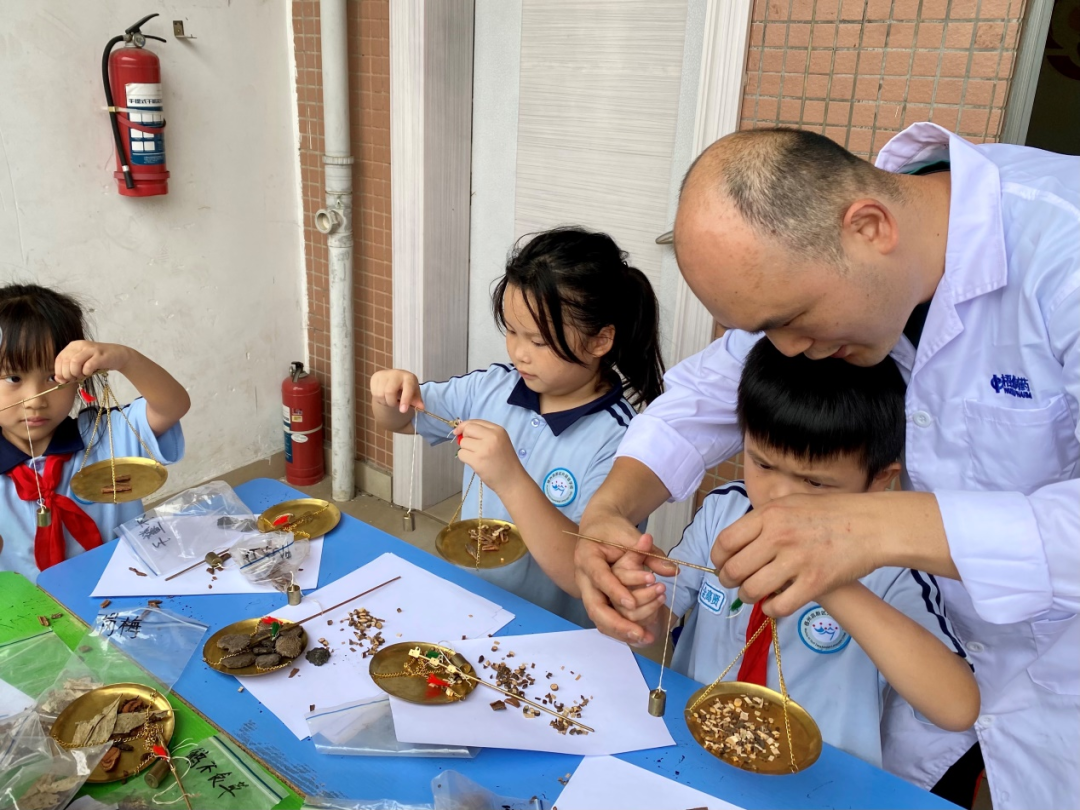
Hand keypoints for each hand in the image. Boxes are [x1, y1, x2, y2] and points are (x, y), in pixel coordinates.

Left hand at [53, 341, 133, 383]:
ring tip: (82, 376)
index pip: (59, 359)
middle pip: (65, 362)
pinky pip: (88, 366)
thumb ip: (68, 370)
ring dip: (76, 373)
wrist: (118, 355)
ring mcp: (91, 349)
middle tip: (75, 379)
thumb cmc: (98, 361)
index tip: (65, 380)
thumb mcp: (81, 364)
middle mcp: (80, 345)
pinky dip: (86, 373)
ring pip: (74, 363)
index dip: (59, 372)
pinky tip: (89, 373)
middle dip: (68, 374)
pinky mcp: (100, 356)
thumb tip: (57, 379)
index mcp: (73, 346)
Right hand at [370, 369, 422, 413]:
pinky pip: (374, 393)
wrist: (395, 379)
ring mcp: (384, 374)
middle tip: (395, 404)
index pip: (407, 388)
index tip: (403, 411)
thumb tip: (421, 407)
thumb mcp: (414, 394)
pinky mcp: (375, 377)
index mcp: (409, 378)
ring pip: (380, 394)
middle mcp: (396, 373)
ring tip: (390, 399)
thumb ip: (417, 401)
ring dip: (384, 402)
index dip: (405, 400)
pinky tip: (384, 396)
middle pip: (389, 392)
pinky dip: (379, 399)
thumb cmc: (406, 388)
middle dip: (391, 402)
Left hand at [453, 420, 523, 492]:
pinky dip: (465, 458)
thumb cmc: (505, 461)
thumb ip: (484, 433)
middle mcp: (491, 437)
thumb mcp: (500, 441)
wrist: (512, 480)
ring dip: (466, 449)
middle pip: (467, 430)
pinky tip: (475, 462)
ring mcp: (484, 448)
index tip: (459, 432)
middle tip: (472, 447)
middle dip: (465, 437)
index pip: (475, 422)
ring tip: (477, 456)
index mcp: (498, 430)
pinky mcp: (477, 460)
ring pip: (463, 442)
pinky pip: (461, 454)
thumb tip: (460, 430)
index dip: (464, 426)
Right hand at [575, 503, 674, 643]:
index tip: (631, 603)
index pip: (599, 577)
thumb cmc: (612, 530)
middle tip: (639, 633)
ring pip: (599, 618)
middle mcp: (584, 578)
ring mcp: (588, 591)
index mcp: (587, 557)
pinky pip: (605, 620)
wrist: (597, 528)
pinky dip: (621, 630)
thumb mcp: (630, 535)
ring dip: (620, 631)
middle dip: (616, 623)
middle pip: (594, 607)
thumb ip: (649, 553)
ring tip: (644, 638)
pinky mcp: (597, 599)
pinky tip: (639, 637)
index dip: (615, 591)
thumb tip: (673, 571)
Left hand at [711, 492, 890, 616]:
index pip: (725, 542)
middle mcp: (777, 537)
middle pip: (734, 569)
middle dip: (728, 581)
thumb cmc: (831, 511)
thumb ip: (764, 519)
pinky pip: (779, 606)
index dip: (717, 558)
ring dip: (747, 596)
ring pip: (752, 590)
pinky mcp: (814, 583)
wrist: (872, 524)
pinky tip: (773, 604)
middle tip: (733, 583)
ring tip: (752, 594)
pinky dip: (770, 610)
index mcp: (768, 515)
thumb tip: (738, 539)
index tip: (720, 564)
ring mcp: (796, 561)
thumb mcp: (790, 502)